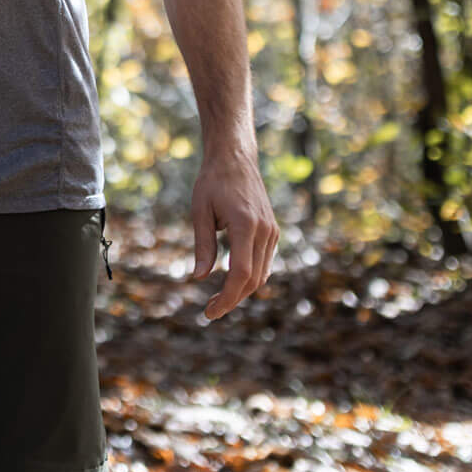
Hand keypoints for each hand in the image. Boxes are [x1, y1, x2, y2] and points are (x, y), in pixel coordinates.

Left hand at [191, 148, 277, 318]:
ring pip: (262, 274)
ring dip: (241, 291)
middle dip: (232, 299)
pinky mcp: (272, 231)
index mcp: (245, 225)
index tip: (210, 312)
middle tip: (209, 311)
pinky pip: (264, 263)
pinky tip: (231, 283)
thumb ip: (202, 245)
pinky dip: (250, 277)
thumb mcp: (200, 212)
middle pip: (253, 279)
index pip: (240, 274)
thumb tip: (199, 278)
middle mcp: (264, 231)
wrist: (235, 159)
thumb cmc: (212, 182)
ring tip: (217, 300)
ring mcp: (272, 231)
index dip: (227, 298)